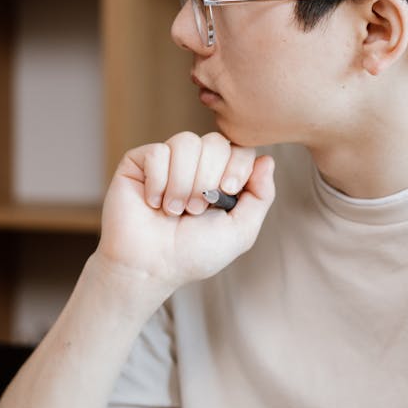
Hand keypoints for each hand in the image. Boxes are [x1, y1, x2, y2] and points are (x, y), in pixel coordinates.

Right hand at [95, 131, 274, 289]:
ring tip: (174, 210)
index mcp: (222, 177)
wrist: (150, 266)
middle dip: (209, 178)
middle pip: (216, 141)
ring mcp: (168, 161)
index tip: (228, 191)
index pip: (240, 148)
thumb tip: (267, 160)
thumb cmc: (193, 253)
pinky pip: (157, 152)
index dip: (238, 166)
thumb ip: (260, 197)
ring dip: (183, 183)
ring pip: (186, 142)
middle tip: (196, 210)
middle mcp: (196, 164)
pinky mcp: (140, 161)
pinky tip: (153, 203)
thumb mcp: (240, 231)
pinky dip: (158, 183)